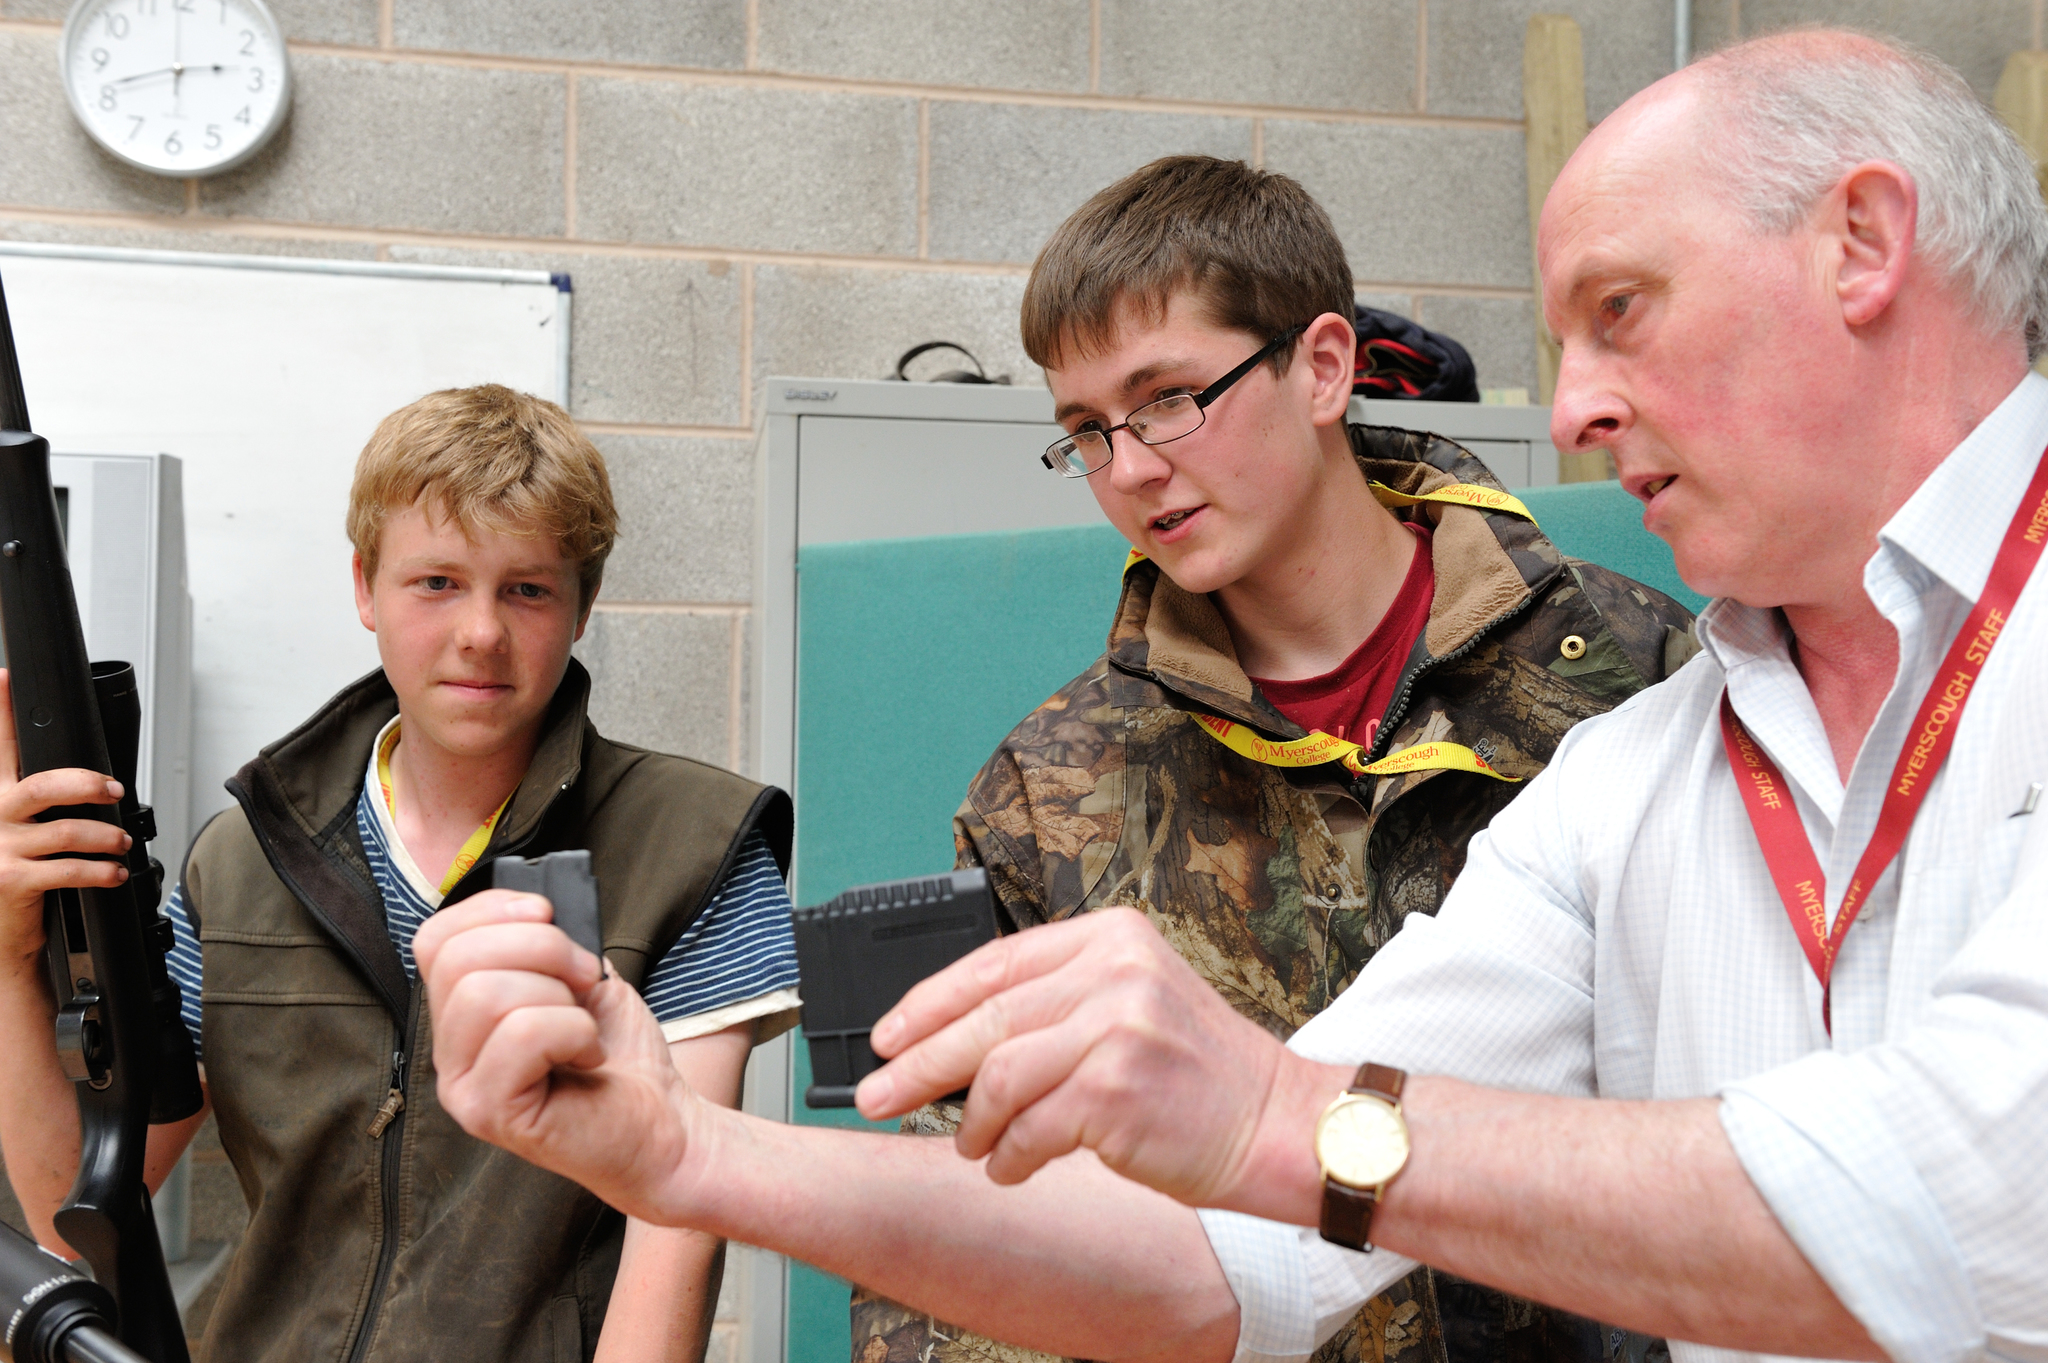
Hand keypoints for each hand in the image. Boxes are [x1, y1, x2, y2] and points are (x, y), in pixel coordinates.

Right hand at [0, 670, 128, 966]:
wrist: (0, 933)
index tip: (3, 677)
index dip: (0, 711)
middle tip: (114, 788)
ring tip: (121, 842)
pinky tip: (113, 872)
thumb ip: (41, 801)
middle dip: (87, 783)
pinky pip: (70, 869)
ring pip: (67, 830)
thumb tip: (91, 779)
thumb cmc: (15, 875)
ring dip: (105, 835)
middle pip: (43, 785)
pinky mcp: (12, 880)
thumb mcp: (19, 831)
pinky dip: (101, 870)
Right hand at [417, 890, 703, 1225]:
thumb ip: (546, 945)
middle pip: (460, 960)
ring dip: (559, 995)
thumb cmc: (620, 1055)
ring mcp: (463, 1088)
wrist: (662, 1124)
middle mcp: (449, 1055)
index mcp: (463, 1016)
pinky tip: (589, 1057)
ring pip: (486, 994)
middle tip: (587, 978)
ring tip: (586, 1027)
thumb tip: (535, 909)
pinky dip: (574, 1031)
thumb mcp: (581, 979)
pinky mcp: (490, 1113)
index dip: (490, 909)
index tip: (548, 914)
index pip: (434, 940)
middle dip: (542, 948)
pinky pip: (522, 1034)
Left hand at [853, 908, 1292, 1206]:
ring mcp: (1115, 1029)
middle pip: (984, 1016)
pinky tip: (1011, 1168)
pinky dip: (1008, 1157)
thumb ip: (1057, 1002)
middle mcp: (1113, 972)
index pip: (994, 962)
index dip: (930, 1001)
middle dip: (918, 1061)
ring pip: (997, 1075)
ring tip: (973, 1145)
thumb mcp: (1134, 1003)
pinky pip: (1027, 1130)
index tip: (887, 1033)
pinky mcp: (1114, 1092)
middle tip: (876, 1092)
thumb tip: (951, 1035)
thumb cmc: (1201, 1078)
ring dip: (971, 1122)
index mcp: (1112, 938)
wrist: (1281, 1126)